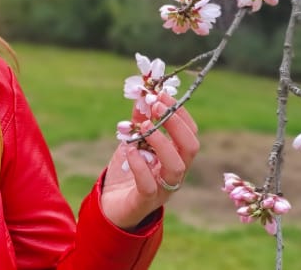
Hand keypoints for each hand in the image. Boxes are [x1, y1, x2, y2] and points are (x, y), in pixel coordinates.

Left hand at [99, 93, 199, 229]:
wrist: (110, 206)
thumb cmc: (126, 172)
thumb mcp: (133, 141)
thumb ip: (139, 121)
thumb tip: (142, 94)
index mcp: (176, 156)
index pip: (190, 132)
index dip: (179, 112)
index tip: (161, 95)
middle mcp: (175, 172)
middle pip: (190, 147)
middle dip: (175, 123)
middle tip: (156, 106)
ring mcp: (163, 189)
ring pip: (176, 167)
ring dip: (162, 142)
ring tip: (146, 126)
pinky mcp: (145, 202)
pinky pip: (149, 186)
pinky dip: (141, 166)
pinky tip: (130, 150)